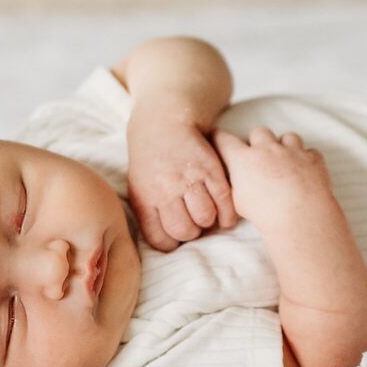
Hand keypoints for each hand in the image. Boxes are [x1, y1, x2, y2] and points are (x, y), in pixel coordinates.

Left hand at [127, 112, 237, 251]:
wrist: (165, 123)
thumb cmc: (152, 162)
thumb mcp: (139, 188)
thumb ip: (151, 215)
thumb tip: (171, 243)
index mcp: (145, 197)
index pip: (160, 239)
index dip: (171, 243)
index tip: (176, 236)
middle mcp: (166, 189)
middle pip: (185, 230)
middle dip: (192, 232)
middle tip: (194, 221)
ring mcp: (190, 179)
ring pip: (206, 218)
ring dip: (210, 221)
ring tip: (207, 212)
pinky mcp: (212, 170)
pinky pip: (225, 203)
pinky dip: (228, 214)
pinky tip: (224, 213)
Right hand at [209, 127, 332, 230]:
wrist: (300, 218)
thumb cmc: (266, 215)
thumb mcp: (239, 202)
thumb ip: (236, 185)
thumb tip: (236, 181)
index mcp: (244, 160)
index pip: (224, 140)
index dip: (220, 138)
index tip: (220, 139)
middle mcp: (267, 149)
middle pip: (259, 132)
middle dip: (258, 142)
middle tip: (260, 159)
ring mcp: (292, 151)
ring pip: (288, 137)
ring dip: (285, 147)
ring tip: (286, 163)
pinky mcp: (313, 158)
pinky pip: (310, 152)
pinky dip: (307, 160)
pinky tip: (306, 173)